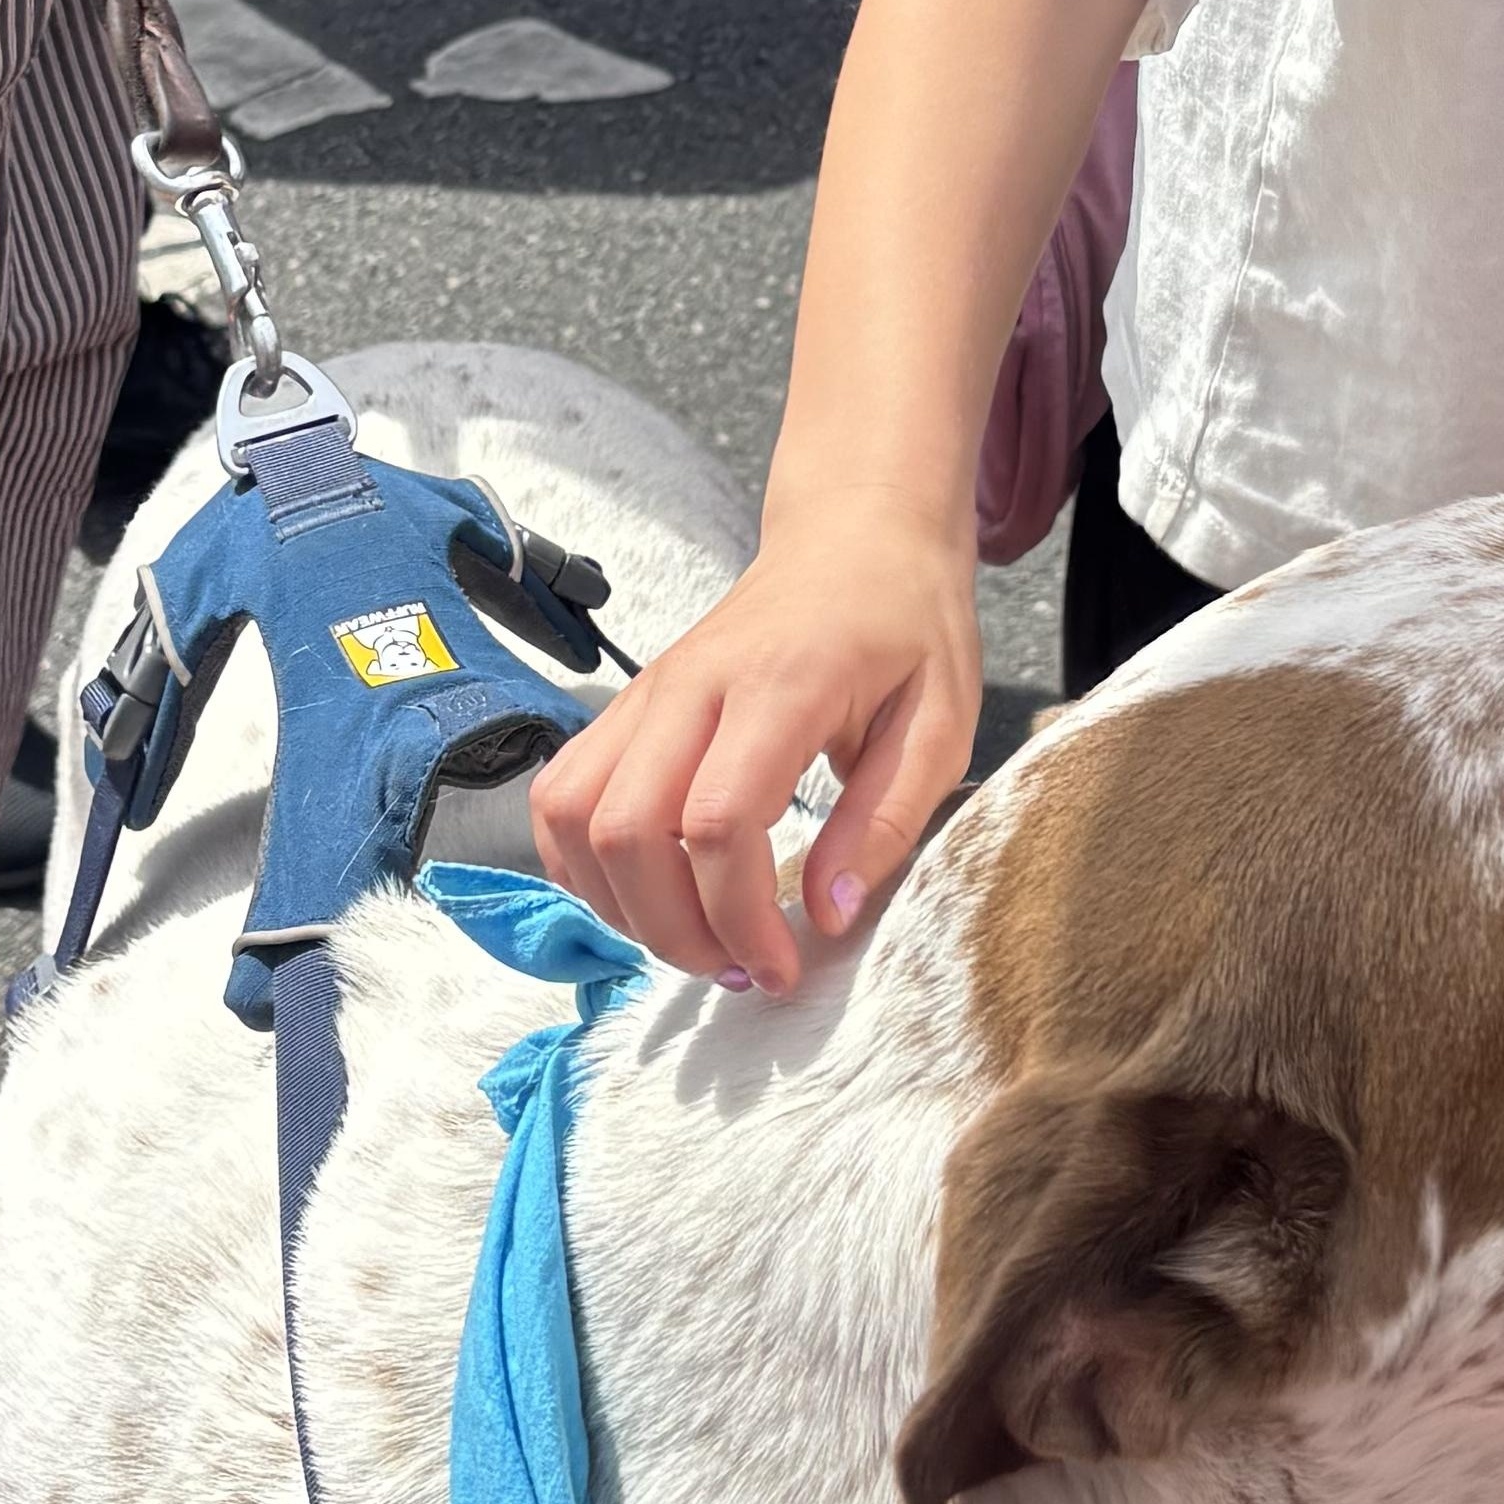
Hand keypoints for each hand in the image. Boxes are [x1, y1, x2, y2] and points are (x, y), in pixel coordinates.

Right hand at [528, 494, 983, 991]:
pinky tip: (645, 891)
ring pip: (570, 814)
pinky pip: (561, 793)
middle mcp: (691, 685)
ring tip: (692, 936)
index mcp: (779, 685)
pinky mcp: (628, 704)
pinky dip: (581, 862)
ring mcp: (647, 691)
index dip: (740, 919)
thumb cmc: (906, 624)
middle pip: (625, 829)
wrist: (857, 535)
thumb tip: (828, 915)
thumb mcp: (941, 722)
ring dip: (616, 903)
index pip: (719, 822)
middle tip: (737, 967)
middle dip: (671, 929)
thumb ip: (885, 822)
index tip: (783, 968)